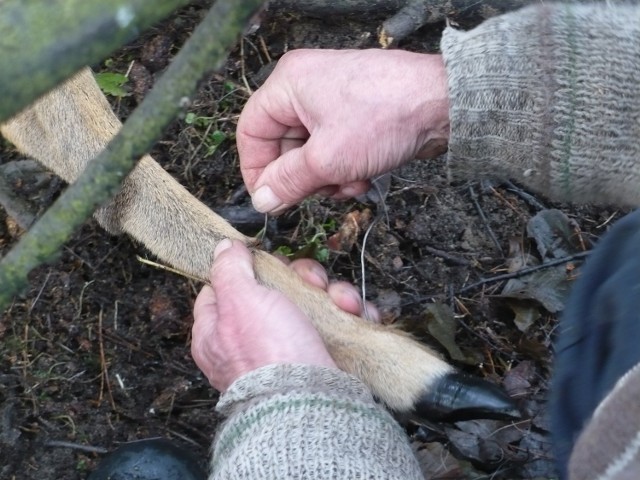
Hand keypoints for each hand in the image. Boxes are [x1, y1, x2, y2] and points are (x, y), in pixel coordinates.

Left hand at [191, 239, 378, 391]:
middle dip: (301, 278)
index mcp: (220, 328)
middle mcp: (252, 338)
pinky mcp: (319, 356)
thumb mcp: (240, 301)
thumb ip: (228, 269)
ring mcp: (288, 347)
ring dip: (333, 295)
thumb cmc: (268, 353)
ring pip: (311, 302)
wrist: (310, 405)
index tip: (267, 262)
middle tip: (311, 282)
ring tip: (342, 304)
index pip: (226, 286)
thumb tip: (222, 247)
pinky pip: (336, 324)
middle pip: (276, 289)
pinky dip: (349, 316)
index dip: (249, 268)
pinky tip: (356, 315)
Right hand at [237, 49, 449, 213]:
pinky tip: (363, 177)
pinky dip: (343, 169)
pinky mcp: (353, 115)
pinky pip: (332, 150)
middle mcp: (305, 88)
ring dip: (326, 177)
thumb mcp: (328, 159)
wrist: (443, 104)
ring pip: (309, 153)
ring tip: (349, 182)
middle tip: (318, 193)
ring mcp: (331, 101)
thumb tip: (263, 200)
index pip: (251, 131)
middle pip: (282, 145)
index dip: (255, 169)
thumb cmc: (386, 116)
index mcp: (288, 85)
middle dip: (302, 176)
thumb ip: (289, 182)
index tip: (268, 199)